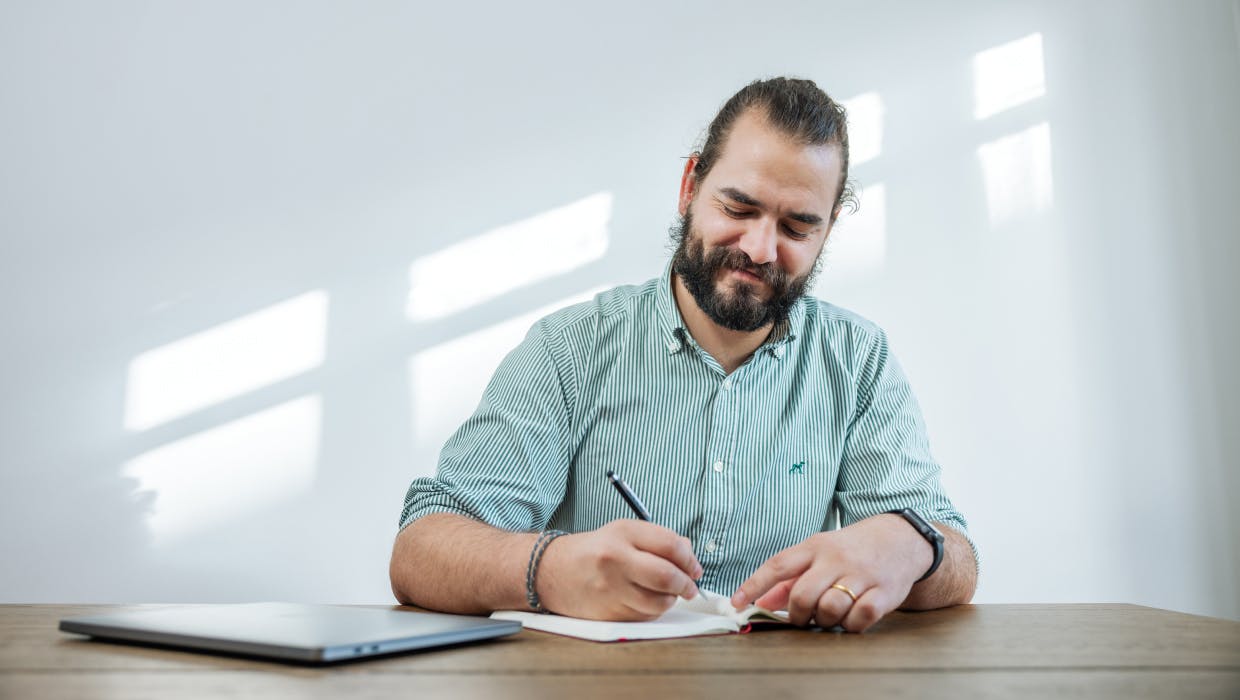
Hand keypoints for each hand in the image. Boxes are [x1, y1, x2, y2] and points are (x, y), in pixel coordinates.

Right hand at [537, 519, 702, 620]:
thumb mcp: (622, 533)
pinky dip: (652, 611)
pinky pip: (643, 616)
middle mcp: (615, 559)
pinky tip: (647, 602)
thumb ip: (657, 541)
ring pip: (658, 602)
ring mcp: (610, 588)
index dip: (689, 559)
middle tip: (689, 587)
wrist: (550, 571)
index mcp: (622, 533)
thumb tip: (689, 556)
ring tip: (667, 594)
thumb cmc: (591, 551)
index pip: (670, 544)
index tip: (694, 567)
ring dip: (670, 600)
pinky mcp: (607, 612)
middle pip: (666, 576)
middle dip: (685, 584)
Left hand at [730, 514, 931, 631]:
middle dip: (796, 615)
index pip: (777, 565)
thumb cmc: (851, 550)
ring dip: (824, 621)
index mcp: (814, 547)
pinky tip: (851, 618)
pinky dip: (851, 625)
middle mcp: (835, 559)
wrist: (900, 539)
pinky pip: (860, 618)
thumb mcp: (819, 553)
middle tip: (802, 618)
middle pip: (802, 595)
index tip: (736, 603)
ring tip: (829, 616)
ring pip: (829, 609)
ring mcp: (860, 575)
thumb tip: (761, 602)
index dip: (754, 585)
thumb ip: (790, 579)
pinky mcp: (883, 592)